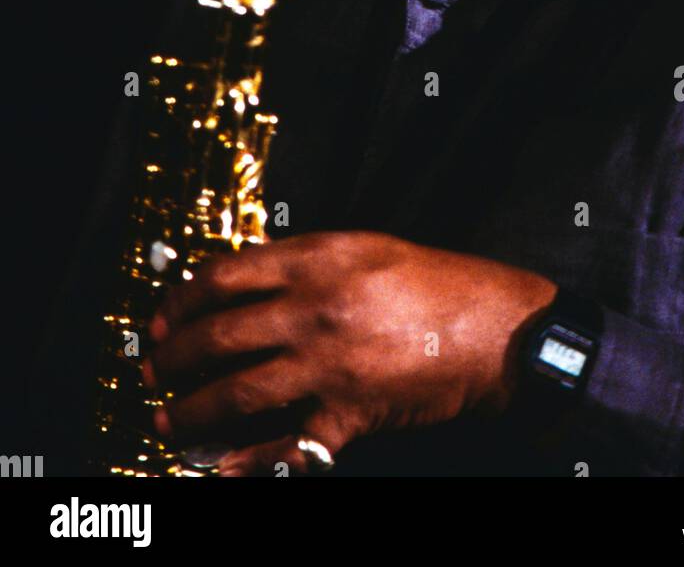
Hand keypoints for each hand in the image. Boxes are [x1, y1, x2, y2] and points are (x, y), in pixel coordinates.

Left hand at [145, 230, 555, 474]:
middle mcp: (314, 307)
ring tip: (170, 421)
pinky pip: (286, 443)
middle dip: (172, 359)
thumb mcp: (368, 248)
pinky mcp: (349, 412)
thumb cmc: (440, 284)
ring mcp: (328, 363)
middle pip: (218, 334)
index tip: (163, 317)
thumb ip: (308, 262)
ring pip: (237, 392)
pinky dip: (249, 462)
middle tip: (153, 372)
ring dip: (194, 412)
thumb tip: (249, 281)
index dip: (181, 300)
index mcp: (317, 259)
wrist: (497, 331)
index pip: (224, 275)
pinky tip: (223, 469)